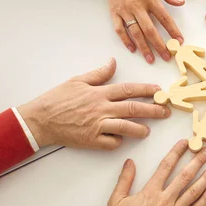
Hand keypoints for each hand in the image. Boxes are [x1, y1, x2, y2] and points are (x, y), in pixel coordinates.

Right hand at [17, 58, 169, 149]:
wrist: (39, 120)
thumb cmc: (57, 99)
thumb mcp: (77, 80)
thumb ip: (98, 73)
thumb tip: (113, 62)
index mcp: (99, 93)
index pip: (129, 90)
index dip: (147, 90)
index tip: (159, 91)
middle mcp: (101, 108)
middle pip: (133, 108)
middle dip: (153, 110)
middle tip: (166, 112)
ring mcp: (97, 126)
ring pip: (126, 127)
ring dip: (140, 129)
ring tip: (148, 130)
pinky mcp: (91, 141)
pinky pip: (111, 143)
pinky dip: (118, 141)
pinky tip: (122, 139)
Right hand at [95, 141, 205, 205]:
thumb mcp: (116, 201)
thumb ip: (124, 179)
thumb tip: (130, 163)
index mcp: (149, 192)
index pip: (166, 166)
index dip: (176, 152)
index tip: (185, 144)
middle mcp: (164, 200)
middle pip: (185, 176)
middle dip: (198, 161)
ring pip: (194, 191)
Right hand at [105, 0, 184, 63]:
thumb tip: (181, 2)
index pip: (164, 18)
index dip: (173, 30)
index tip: (179, 41)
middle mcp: (137, 6)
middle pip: (150, 30)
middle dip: (159, 45)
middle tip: (166, 57)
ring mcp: (125, 11)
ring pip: (135, 33)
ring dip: (143, 47)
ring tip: (150, 59)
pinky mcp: (114, 13)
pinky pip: (120, 29)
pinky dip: (125, 40)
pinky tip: (133, 49)